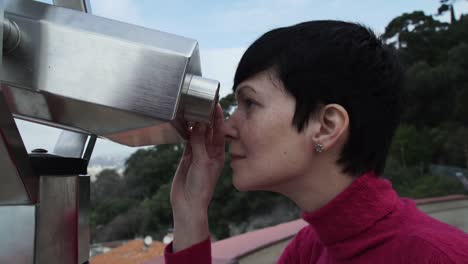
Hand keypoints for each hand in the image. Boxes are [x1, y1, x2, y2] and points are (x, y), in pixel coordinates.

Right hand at [170, 103, 224, 250]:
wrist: (188, 204)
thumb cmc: (201, 186)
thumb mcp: (202, 162)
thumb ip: (199, 142)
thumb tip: (198, 123)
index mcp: (219, 153)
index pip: (219, 131)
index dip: (217, 117)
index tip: (215, 103)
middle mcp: (209, 152)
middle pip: (208, 131)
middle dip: (206, 117)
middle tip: (202, 102)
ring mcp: (198, 154)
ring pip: (197, 134)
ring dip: (195, 123)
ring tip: (192, 108)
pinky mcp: (187, 157)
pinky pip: (187, 141)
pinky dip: (186, 132)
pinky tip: (184, 123)